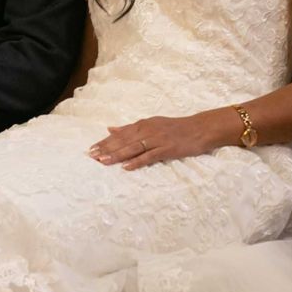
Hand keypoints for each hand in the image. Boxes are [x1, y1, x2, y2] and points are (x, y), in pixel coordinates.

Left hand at [88, 112, 227, 170]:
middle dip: (106, 148)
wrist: (200, 129)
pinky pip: (149, 156)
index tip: (91, 148)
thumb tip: (110, 129)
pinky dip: (137, 162)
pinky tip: (126, 167)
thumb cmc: (175, 128)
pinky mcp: (166, 149)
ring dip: (117, 155)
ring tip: (103, 161)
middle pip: (123, 140)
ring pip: (133, 148)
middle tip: (91, 156)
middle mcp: (148, 130)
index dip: (105, 141)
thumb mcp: (151, 124)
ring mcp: (157, 140)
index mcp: (143, 124)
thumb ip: (130, 128)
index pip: (120, 134)